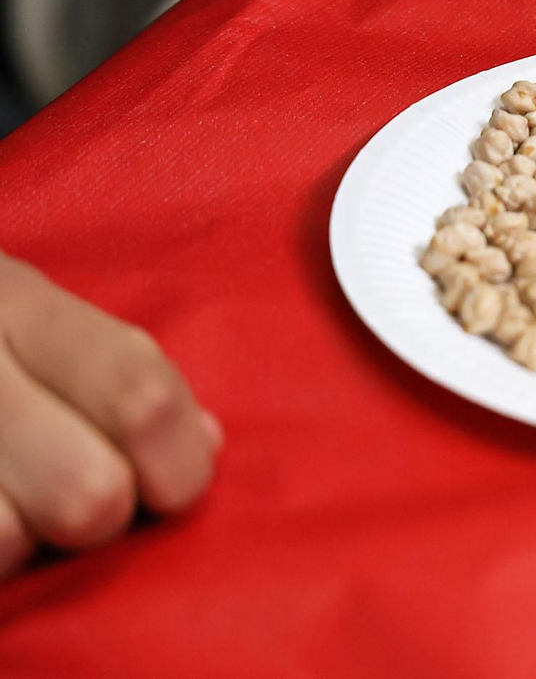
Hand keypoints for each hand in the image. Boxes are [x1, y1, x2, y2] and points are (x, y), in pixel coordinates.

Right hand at [0, 254, 220, 576]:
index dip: (178, 463)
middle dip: (101, 515)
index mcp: (14, 303)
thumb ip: (122, 376)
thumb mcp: (35, 319)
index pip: (139, 394)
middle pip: (86, 493)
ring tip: (10, 504)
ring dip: (24, 545)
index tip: (174, 485)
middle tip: (83, 498)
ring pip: (9, 542)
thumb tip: (202, 447)